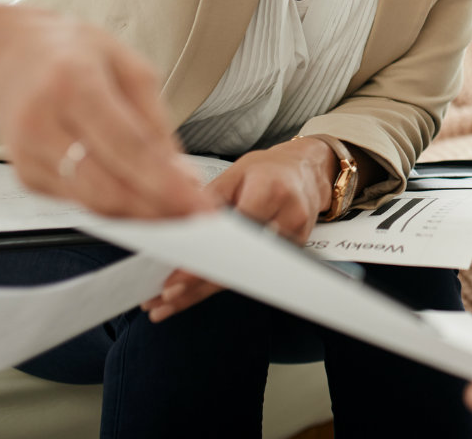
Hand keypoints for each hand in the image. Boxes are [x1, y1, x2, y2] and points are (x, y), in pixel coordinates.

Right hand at [0, 0, 209, 217]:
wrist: (10, 55)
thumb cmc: (73, 54)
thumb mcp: (129, 66)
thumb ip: (156, 120)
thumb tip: (181, 172)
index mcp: (73, 83)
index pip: (126, 146)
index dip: (165, 182)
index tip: (196, 202)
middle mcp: (41, 121)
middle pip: (106, 184)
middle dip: (156, 207)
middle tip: (194, 215)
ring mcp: (28, 153)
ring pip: (92, 201)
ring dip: (140, 212)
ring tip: (176, 209)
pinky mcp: (25, 174)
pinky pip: (79, 200)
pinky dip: (115, 204)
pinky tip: (140, 197)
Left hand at [143, 137, 336, 320]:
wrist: (308, 170)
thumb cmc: (269, 169)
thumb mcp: (235, 173)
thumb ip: (207, 201)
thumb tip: (176, 229)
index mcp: (270, 191)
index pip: (234, 235)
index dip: (204, 259)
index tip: (175, 278)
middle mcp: (288, 217)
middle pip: (239, 263)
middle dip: (198, 285)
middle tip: (164, 298)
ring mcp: (295, 238)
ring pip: (244, 275)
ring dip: (204, 291)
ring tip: (171, 301)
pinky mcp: (293, 253)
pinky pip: (253, 274)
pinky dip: (223, 282)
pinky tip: (197, 292)